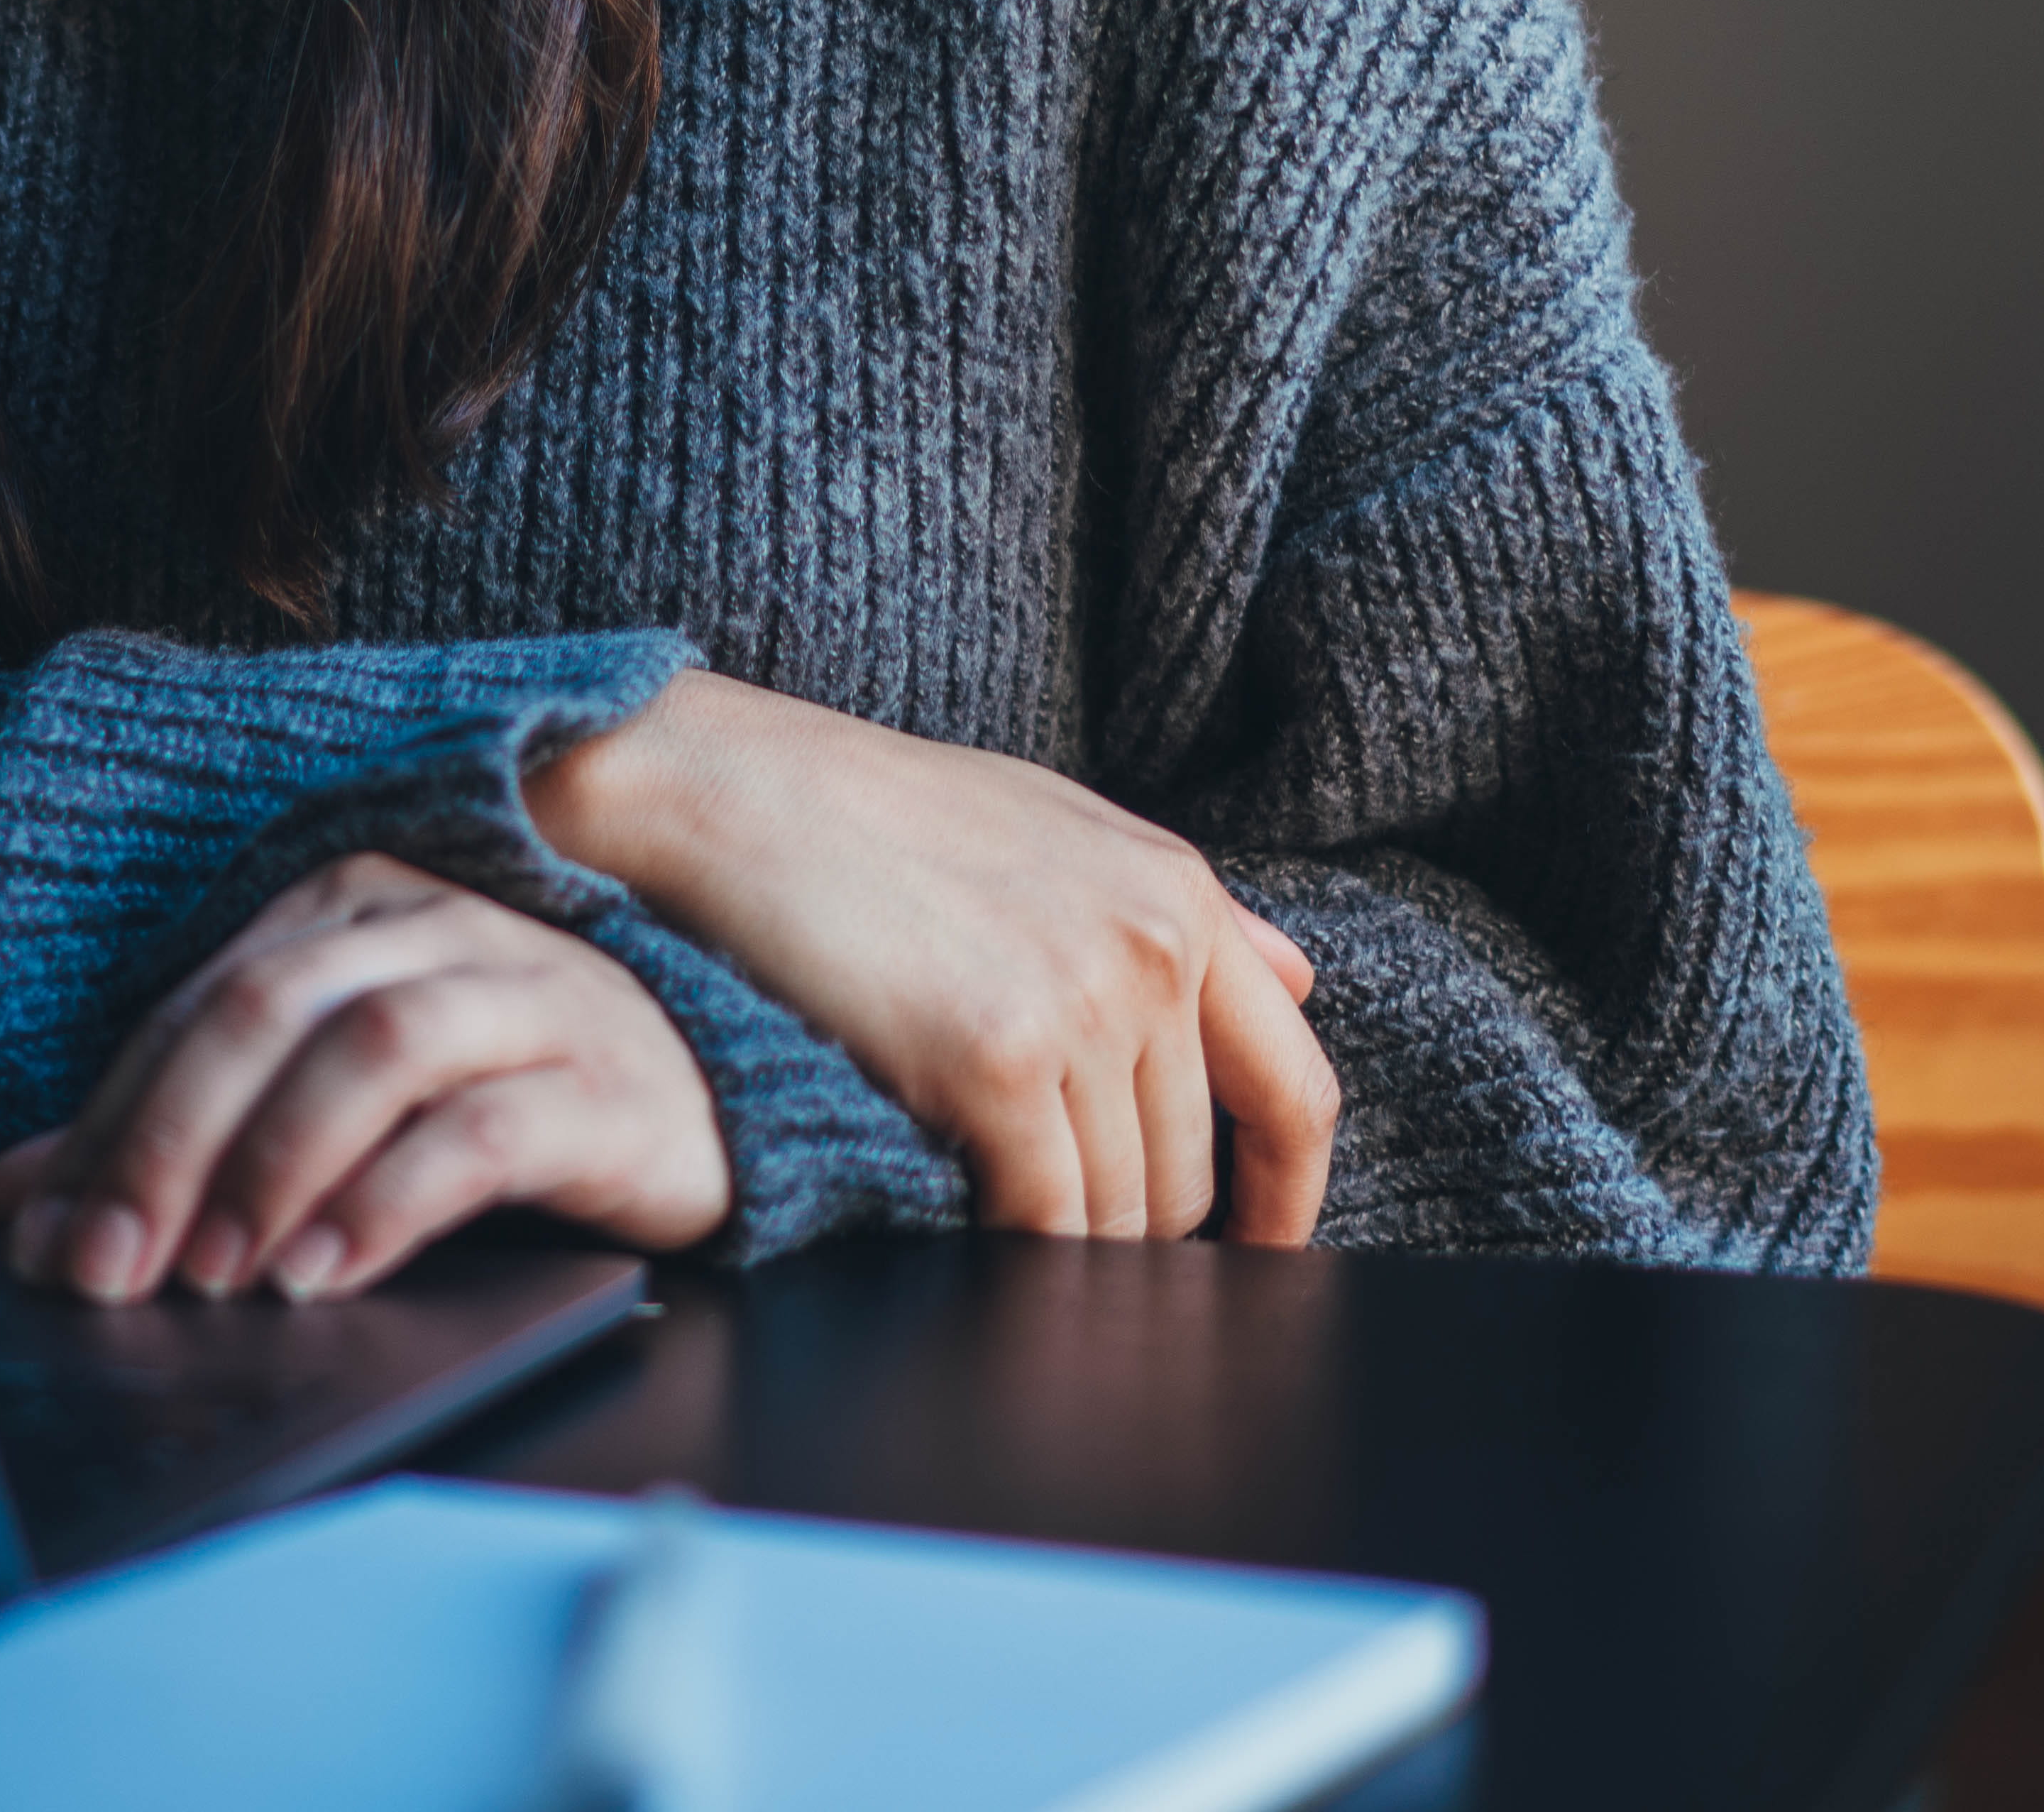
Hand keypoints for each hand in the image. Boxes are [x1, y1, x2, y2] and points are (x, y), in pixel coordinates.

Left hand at [0, 852, 731, 1303]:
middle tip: (112, 1266)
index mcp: (354, 907)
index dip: (108, 1122)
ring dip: (276, 1166)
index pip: (197, 1005)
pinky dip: (388, 1203)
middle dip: (170, 1146)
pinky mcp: (604, 1088)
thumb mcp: (327, 1099)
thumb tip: (16, 1204)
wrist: (701, 1103)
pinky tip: (327, 1272)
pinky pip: (482, 1132)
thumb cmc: (493, 1092)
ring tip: (220, 1274)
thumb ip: (183, 1135)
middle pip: (269, 1012)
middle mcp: (438, 929)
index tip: (49, 1238)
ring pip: (374, 1048)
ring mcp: (530, 998)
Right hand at [526, 672, 1339, 1245]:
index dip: (1286, 1197)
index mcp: (1178, 895)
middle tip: (1077, 1242)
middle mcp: (1149, 951)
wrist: (737, 793)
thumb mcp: (1063, 827)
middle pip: (1194, 1171)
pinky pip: (1043, 1217)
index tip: (1262, 1247)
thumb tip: (1306, 980)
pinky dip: (1018, 1250)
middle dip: (1147, 1229)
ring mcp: (1076, 1007)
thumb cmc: (884, 815)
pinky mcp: (991, 1062)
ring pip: (1120, 1210)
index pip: (1295, 1088)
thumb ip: (1186, 914)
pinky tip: (969, 1228)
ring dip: (1073, 1247)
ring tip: (1004, 1228)